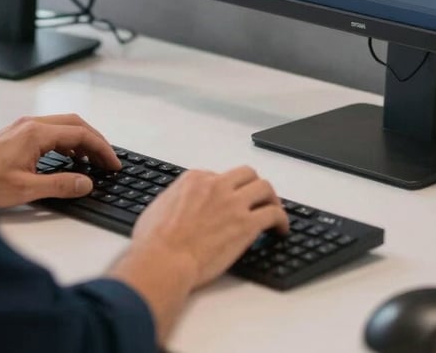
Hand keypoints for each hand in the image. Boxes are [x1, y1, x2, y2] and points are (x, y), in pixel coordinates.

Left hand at [0, 114, 120, 208]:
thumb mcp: (25, 189)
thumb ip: (60, 184)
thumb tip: (86, 183)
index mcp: (36, 133)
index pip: (80, 133)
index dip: (101, 148)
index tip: (113, 163)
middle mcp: (31, 124)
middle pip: (75, 124)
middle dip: (95, 141)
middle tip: (108, 160)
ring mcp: (23, 127)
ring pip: (63, 126)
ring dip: (81, 140)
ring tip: (92, 162)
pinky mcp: (17, 134)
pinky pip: (51, 131)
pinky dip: (66, 142)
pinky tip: (69, 158)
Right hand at [131, 165, 288, 287]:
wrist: (163, 261)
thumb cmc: (154, 243)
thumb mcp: (157, 209)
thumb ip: (173, 201)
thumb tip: (175, 208)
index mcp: (195, 180)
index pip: (220, 177)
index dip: (227, 191)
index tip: (230, 203)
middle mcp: (217, 185)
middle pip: (247, 175)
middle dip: (253, 186)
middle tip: (258, 200)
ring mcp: (233, 203)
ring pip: (265, 188)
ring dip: (271, 199)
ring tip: (274, 212)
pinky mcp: (246, 224)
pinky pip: (274, 214)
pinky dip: (282, 220)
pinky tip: (281, 230)